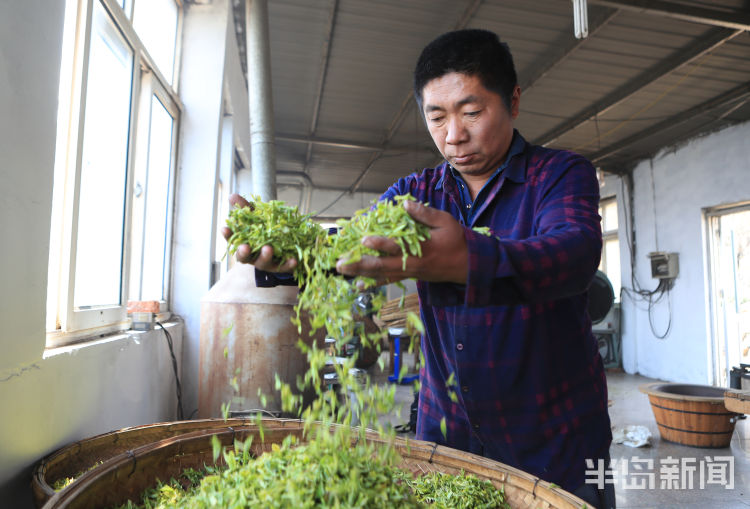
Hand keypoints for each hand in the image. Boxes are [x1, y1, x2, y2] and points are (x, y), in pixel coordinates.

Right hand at [221, 193, 297, 272]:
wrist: (282, 245)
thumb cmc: (264, 230)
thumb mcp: (255, 217)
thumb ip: (245, 208)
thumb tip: (232, 195)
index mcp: (244, 244)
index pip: (232, 240)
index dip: (228, 235)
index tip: (224, 228)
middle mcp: (252, 256)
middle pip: (244, 257)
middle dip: (244, 252)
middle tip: (245, 247)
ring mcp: (266, 262)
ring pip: (263, 262)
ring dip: (265, 256)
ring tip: (268, 249)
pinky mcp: (280, 266)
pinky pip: (284, 266)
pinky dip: (288, 264)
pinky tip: (294, 259)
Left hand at [335, 200, 467, 284]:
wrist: (469, 266)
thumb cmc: (457, 240)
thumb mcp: (446, 222)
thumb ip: (424, 214)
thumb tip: (404, 203)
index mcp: (422, 249)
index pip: (397, 246)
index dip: (380, 243)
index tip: (364, 239)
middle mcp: (412, 264)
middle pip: (382, 266)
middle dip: (359, 264)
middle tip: (340, 264)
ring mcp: (410, 272)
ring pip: (382, 275)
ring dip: (361, 273)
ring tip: (342, 271)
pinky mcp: (410, 276)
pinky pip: (389, 281)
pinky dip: (373, 283)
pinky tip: (359, 286)